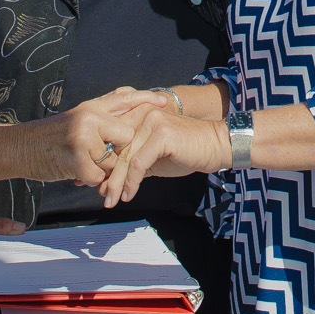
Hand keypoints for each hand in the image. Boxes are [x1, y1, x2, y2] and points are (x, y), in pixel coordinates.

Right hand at [19, 88, 166, 183]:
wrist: (18, 148)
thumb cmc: (48, 138)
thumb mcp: (75, 120)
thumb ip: (99, 119)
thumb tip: (127, 118)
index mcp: (89, 108)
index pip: (123, 98)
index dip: (145, 100)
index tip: (165, 103)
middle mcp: (88, 118)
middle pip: (127, 136)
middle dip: (120, 152)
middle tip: (102, 157)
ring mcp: (82, 138)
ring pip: (113, 161)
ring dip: (100, 170)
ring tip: (79, 164)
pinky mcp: (77, 159)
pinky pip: (98, 177)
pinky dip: (88, 180)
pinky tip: (73, 173)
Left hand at [96, 108, 231, 208]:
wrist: (217, 146)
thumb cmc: (188, 151)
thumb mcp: (156, 157)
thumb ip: (134, 164)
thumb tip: (111, 184)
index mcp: (140, 114)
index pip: (114, 139)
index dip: (104, 161)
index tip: (96, 182)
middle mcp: (143, 114)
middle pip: (117, 148)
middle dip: (107, 175)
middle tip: (101, 195)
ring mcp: (153, 122)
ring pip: (125, 157)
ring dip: (116, 182)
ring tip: (111, 199)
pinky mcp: (162, 134)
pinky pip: (138, 163)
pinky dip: (131, 182)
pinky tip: (129, 194)